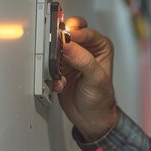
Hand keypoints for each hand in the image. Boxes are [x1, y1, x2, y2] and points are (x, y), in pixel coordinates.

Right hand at [54, 17, 118, 140]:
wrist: (91, 118)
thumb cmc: (101, 98)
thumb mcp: (96, 78)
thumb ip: (84, 60)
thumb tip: (69, 45)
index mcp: (100, 46)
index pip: (85, 32)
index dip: (73, 33)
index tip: (63, 37)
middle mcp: (86, 49)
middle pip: (67, 35)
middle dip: (59, 42)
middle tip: (54, 46)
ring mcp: (71, 58)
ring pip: (56, 49)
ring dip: (54, 59)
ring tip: (57, 70)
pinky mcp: (59, 68)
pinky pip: (49, 64)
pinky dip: (51, 73)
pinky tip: (59, 83)